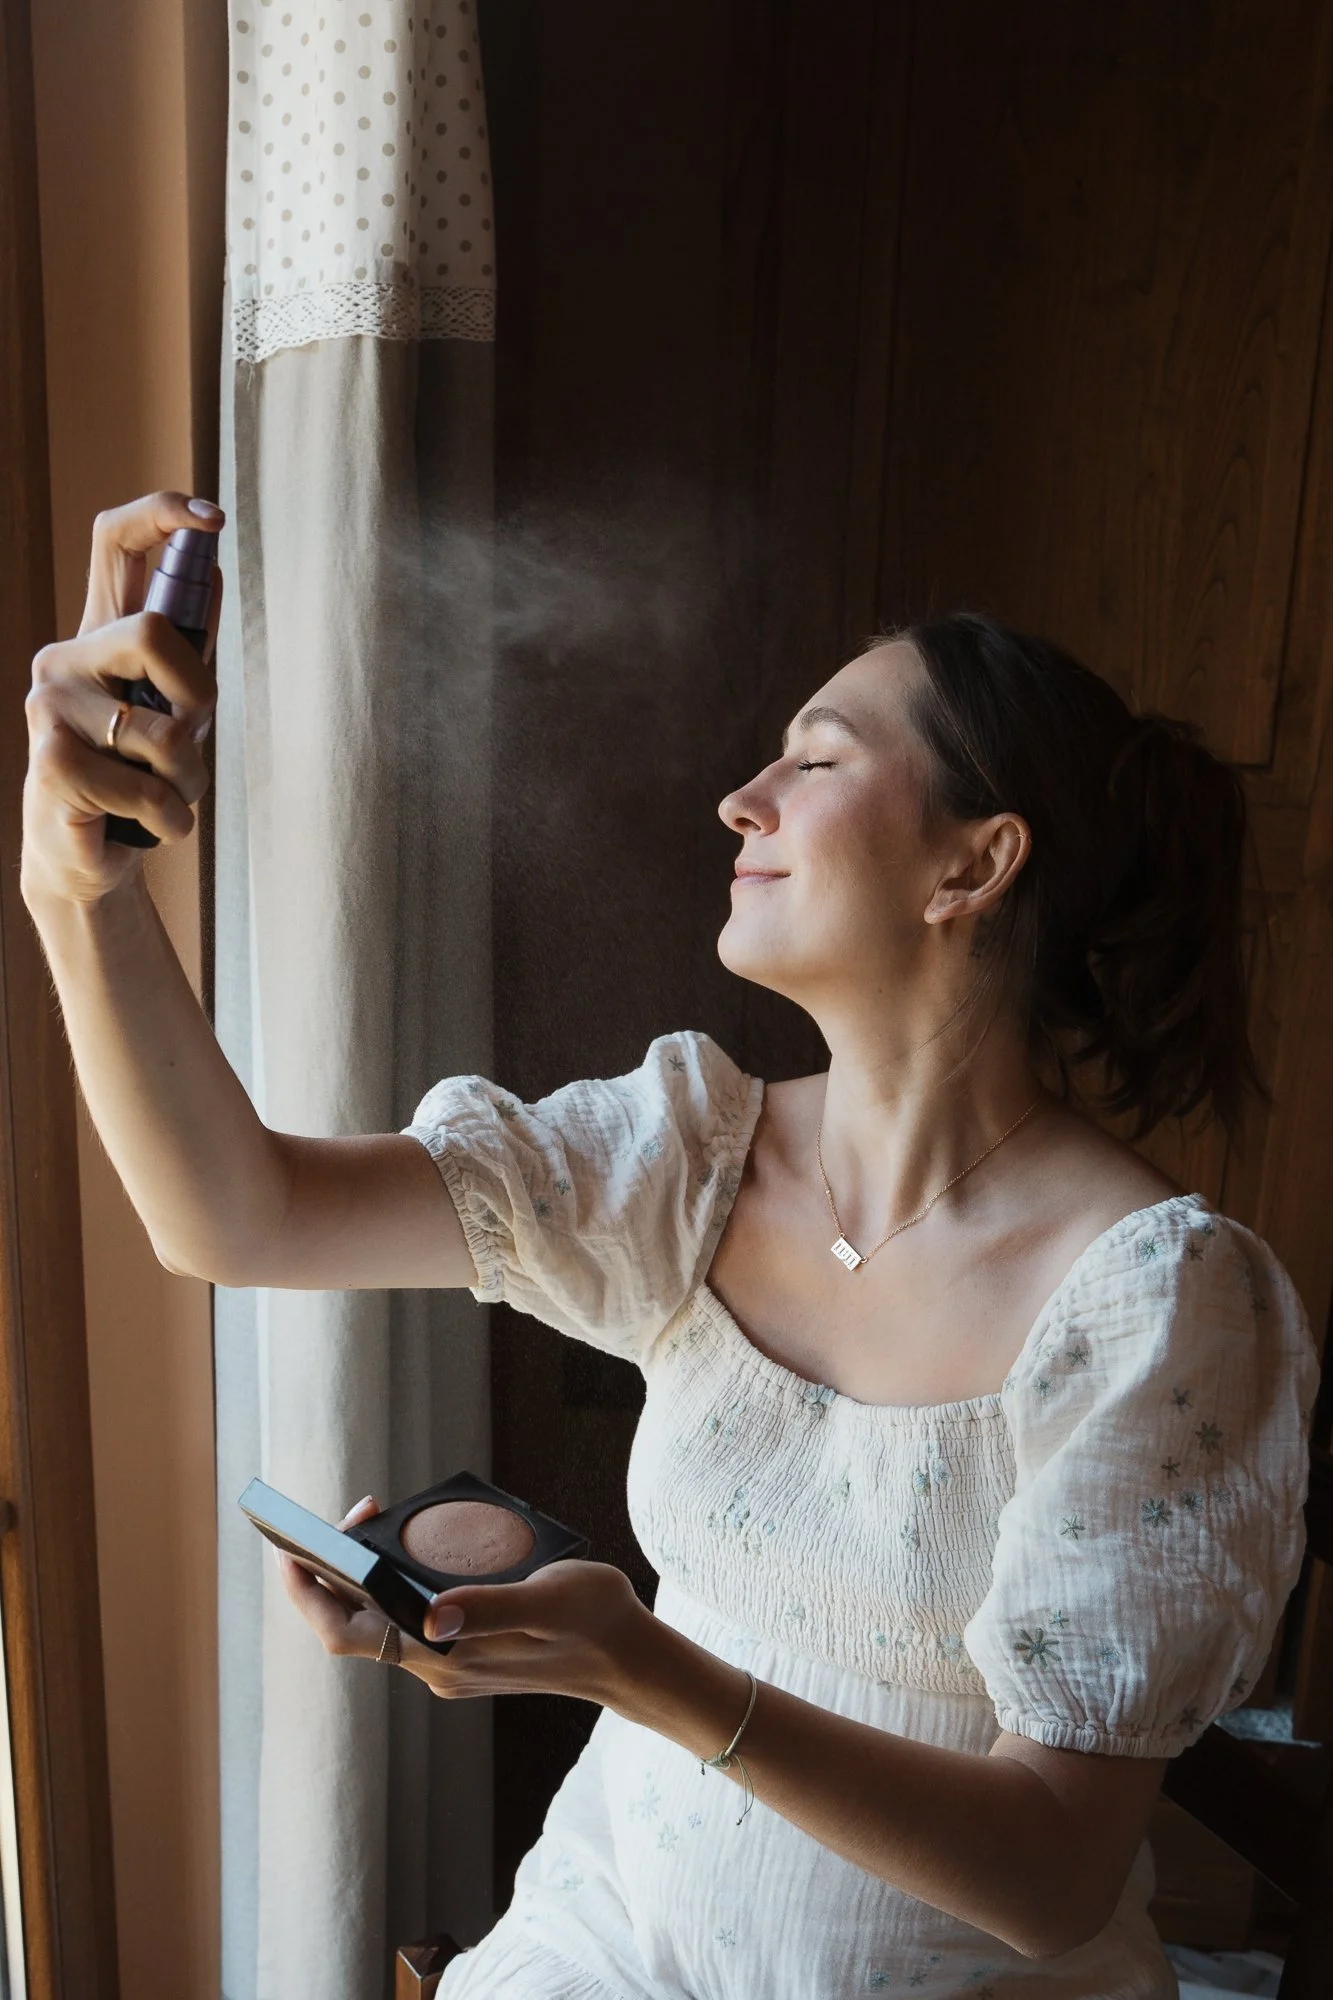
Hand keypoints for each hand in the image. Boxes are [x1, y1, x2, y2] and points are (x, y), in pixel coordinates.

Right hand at [22, 492, 223, 908]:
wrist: (87, 855)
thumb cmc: (134, 777)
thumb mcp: (172, 706)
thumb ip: (188, 649)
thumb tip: (213, 571)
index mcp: (98, 633)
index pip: (114, 539)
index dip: (163, 514)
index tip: (215, 519)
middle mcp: (67, 657)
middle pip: (150, 630)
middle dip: (197, 692)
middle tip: (194, 733)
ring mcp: (50, 706)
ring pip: (160, 726)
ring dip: (188, 776)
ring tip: (171, 795)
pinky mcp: (51, 761)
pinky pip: (144, 784)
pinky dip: (168, 814)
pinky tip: (154, 824)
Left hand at [276, 1496, 653, 1708]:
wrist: (630, 1659)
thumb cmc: (594, 1623)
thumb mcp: (547, 1602)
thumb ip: (489, 1608)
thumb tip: (431, 1614)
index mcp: (445, 1657)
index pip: (347, 1634)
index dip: (309, 1593)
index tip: (292, 1548)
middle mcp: (437, 1665)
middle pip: (355, 1623)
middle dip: (335, 1570)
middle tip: (354, 1512)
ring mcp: (450, 1661)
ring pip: (381, 1619)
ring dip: (366, 1573)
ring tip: (376, 1519)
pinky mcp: (466, 1652)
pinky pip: (409, 1617)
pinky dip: (396, 1581)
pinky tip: (416, 1548)